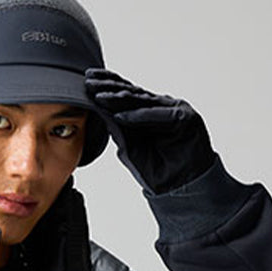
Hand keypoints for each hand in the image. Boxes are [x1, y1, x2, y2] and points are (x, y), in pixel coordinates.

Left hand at [84, 68, 215, 193]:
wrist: (183, 189)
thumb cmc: (159, 171)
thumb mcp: (132, 149)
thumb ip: (120, 132)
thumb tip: (102, 116)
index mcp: (148, 113)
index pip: (125, 96)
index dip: (106, 88)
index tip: (85, 82)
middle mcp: (160, 108)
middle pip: (132, 94)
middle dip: (109, 87)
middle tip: (89, 81)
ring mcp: (174, 110)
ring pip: (143, 102)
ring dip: (120, 99)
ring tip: (100, 97)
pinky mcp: (185, 119)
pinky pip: (159, 115)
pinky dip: (140, 116)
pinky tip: (122, 117)